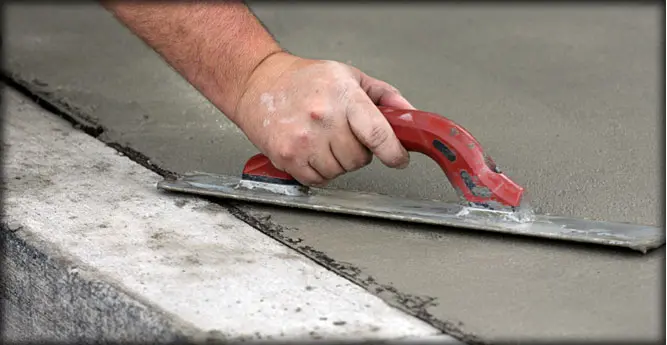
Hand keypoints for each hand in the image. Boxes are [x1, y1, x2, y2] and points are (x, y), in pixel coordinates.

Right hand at [232, 52, 414, 186]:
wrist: (259, 82)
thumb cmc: (304, 79)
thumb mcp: (350, 76)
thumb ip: (385, 96)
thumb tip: (410, 116)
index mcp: (343, 96)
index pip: (378, 134)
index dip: (394, 153)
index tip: (398, 158)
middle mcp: (322, 118)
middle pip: (359, 159)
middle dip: (358, 151)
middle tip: (344, 135)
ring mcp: (303, 140)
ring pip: (339, 171)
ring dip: (338, 162)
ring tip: (324, 139)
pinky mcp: (287, 157)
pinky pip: (318, 179)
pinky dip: (319, 170)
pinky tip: (311, 149)